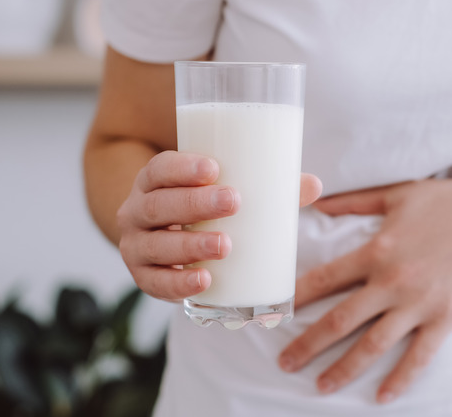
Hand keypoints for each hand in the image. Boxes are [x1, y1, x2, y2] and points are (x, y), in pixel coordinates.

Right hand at [116, 150, 321, 301]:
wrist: (161, 237)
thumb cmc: (202, 207)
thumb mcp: (225, 191)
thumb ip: (267, 187)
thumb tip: (314, 184)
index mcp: (155, 181)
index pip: (159, 168)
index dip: (182, 167)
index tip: (214, 168)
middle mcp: (137, 211)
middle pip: (159, 205)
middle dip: (195, 204)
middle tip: (233, 203)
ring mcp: (136, 246)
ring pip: (156, 245)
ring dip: (189, 245)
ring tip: (225, 245)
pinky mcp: (144, 277)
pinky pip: (155, 284)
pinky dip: (178, 284)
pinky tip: (204, 281)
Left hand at [278, 178, 451, 402]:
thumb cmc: (446, 202)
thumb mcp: (395, 194)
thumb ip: (353, 201)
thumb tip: (317, 200)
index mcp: (375, 251)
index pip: (324, 280)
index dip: (295, 299)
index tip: (272, 315)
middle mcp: (391, 282)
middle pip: (340, 321)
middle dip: (308, 345)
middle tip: (284, 363)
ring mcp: (419, 304)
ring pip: (373, 345)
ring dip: (344, 369)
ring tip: (320, 387)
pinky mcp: (445, 318)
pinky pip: (419, 356)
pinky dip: (401, 379)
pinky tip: (382, 398)